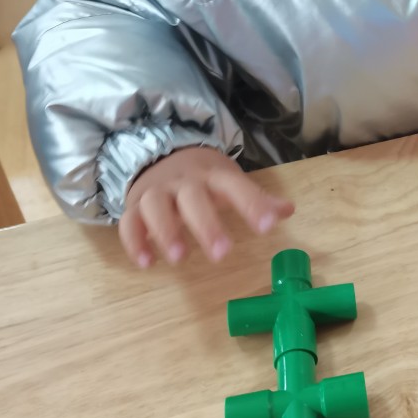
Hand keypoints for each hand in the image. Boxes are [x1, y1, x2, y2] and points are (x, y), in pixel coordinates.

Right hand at [120, 146, 294, 267]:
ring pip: (156, 206)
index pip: (235, 186)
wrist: (159, 154)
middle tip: (222, 253)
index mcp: (213, 175)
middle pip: (193, 198)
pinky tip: (146, 262)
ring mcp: (156, 193)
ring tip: (179, 258)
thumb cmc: (202, 176)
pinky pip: (129, 222)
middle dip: (206, 225)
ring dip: (166, 231)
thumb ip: (256, 198)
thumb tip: (288, 210)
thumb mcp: (229, 179)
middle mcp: (183, 182)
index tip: (268, 226)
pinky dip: (134, 241)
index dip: (252, 203)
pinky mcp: (134, 207)